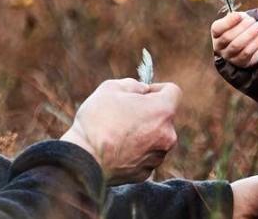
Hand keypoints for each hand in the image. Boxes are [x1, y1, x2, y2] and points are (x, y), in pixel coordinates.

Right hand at [60, 79, 179, 183]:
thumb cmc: (97, 120)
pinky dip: (135, 151)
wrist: (84, 158)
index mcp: (162, 111)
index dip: (157, 88)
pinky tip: (116, 149)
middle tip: (124, 113)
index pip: (173, 92)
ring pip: (155, 138)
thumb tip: (142, 90)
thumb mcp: (111, 88)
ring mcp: (157, 156)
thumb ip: (133, 85)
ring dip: (142, 133)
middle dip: (148, 113)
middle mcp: (167, 135)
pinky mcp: (145, 173)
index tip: (143, 93)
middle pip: (163, 117)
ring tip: (117, 133)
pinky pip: (144, 156)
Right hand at [211, 12, 257, 67]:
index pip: (217, 28)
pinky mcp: (239, 62)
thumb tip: (240, 17)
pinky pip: (247, 53)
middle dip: (242, 27)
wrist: (247, 43)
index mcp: (216, 33)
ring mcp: (228, 55)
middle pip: (228, 37)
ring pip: (237, 46)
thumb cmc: (241, 28)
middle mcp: (219, 46)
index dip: (228, 22)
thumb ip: (238, 17)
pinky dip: (256, 43)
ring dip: (249, 34)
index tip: (239, 16)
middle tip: (253, 20)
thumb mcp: (238, 20)